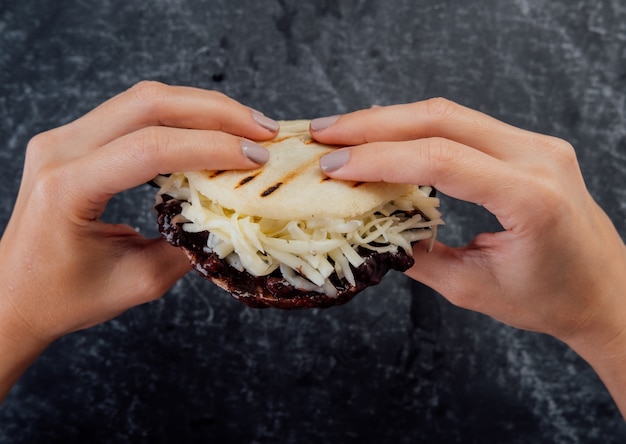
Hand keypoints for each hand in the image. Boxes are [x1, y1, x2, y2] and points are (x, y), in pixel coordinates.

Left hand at [0, 82, 277, 399]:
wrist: (11, 296)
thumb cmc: (64, 299)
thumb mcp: (137, 282)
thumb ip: (187, 247)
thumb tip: (231, 216)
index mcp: (68, 187)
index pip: (151, 148)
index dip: (212, 147)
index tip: (257, 158)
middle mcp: (60, 150)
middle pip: (149, 104)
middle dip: (216, 111)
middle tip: (264, 129)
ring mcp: (63, 138)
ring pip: (143, 99)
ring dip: (202, 108)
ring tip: (247, 125)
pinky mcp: (73, 139)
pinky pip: (133, 113)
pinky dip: (180, 117)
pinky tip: (209, 130)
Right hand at [311, 98, 625, 414]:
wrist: (606, 291)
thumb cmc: (549, 300)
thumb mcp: (474, 288)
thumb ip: (418, 256)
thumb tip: (369, 228)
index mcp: (531, 196)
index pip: (441, 158)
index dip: (379, 159)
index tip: (335, 168)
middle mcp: (538, 157)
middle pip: (441, 119)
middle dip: (374, 124)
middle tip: (325, 135)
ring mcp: (536, 144)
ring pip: (449, 114)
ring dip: (390, 120)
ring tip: (344, 133)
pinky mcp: (528, 145)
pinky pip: (464, 125)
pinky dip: (417, 128)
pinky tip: (386, 136)